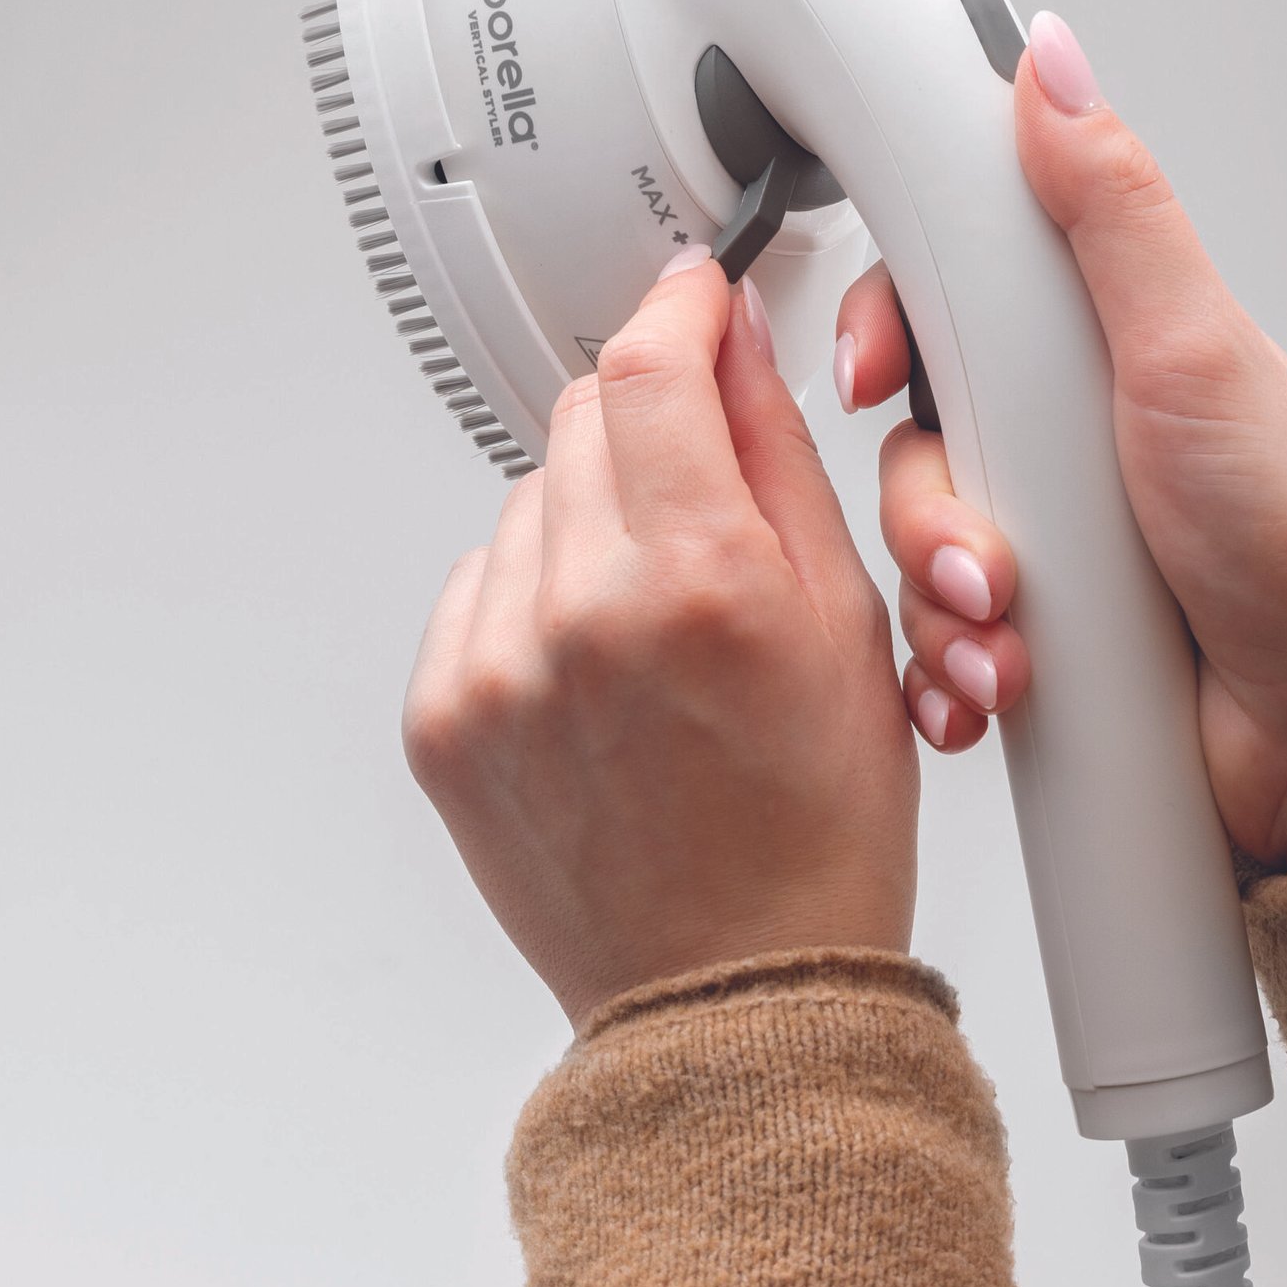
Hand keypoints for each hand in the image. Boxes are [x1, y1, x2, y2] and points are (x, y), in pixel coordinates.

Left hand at [404, 252, 916, 1027]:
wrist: (727, 990)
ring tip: (655, 616)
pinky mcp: (440, 716)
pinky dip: (536, 591)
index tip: (693, 296)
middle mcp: (583, 616)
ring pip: (530, 496)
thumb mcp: (845, 623)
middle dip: (647, 417)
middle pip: (584, 415)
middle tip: (702, 495)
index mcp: (702, 583)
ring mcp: (496, 669)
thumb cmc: (813, 830)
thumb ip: (775, 458)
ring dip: (591, 513)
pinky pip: (480, 581)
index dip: (677, 306)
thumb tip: (732, 344)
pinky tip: (599, 663)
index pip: (651, 365)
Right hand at [835, 11, 1286, 870]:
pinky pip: (935, 638)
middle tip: (988, 547)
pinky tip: (995, 687)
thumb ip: (1110, 209)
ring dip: (945, 603)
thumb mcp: (1194, 351)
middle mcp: (1060, 436)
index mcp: (1091, 346)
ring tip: (1016, 636)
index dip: (883, 330)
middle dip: (924, 508)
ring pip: (911, 547)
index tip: (871, 373)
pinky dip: (950, 670)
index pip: (940, 300)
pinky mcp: (1033, 633)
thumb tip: (1054, 67)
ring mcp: (1046, 538)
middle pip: (906, 436)